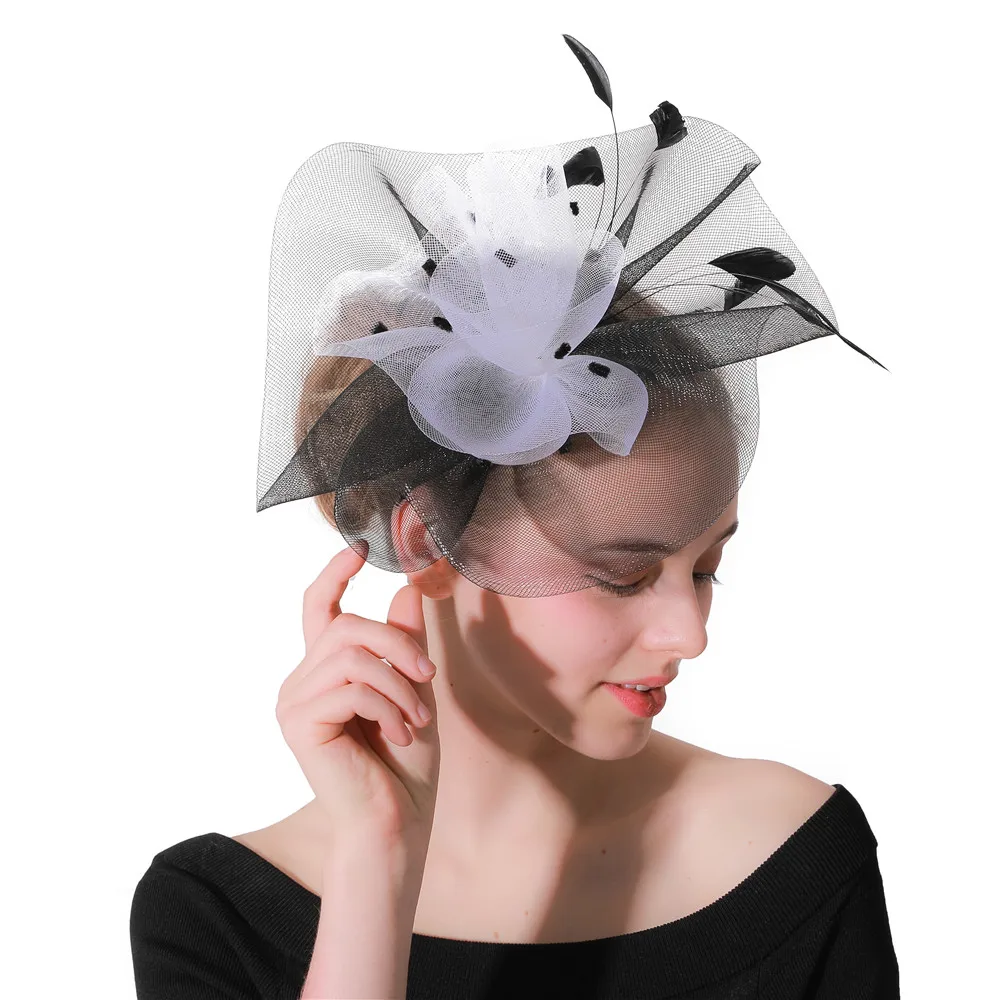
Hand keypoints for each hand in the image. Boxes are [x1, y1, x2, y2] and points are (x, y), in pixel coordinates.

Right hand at [275, 545, 440, 850]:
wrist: (397, 821)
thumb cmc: (405, 762)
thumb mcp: (415, 689)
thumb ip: (406, 643)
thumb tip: (409, 588)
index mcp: (325, 670)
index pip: (319, 608)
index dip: (335, 574)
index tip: (358, 548)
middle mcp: (301, 681)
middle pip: (347, 624)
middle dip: (397, 644)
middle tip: (428, 678)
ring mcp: (294, 702)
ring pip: (352, 652)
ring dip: (398, 682)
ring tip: (416, 717)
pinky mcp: (299, 723)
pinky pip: (352, 685)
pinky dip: (389, 705)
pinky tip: (401, 733)